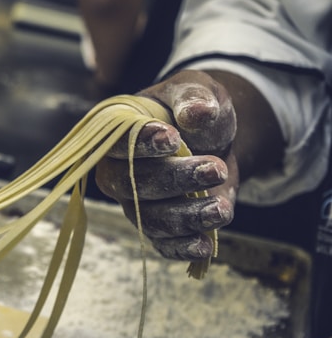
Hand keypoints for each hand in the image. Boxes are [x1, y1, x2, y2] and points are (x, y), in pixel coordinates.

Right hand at [95, 70, 237, 259]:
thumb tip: (197, 113)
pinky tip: (205, 244)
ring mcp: (134, 203)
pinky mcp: (157, 226)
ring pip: (150, 219)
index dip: (141, 145)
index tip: (173, 139)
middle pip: (132, 185)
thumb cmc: (194, 109)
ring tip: (221, 208)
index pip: (116, 143)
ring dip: (186, 217)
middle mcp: (118, 172)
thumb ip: (194, 96)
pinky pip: (162, 244)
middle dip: (174, 180)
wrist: (212, 139)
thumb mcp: (196, 90)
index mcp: (117, 134)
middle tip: (215, 168)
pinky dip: (182, 248)